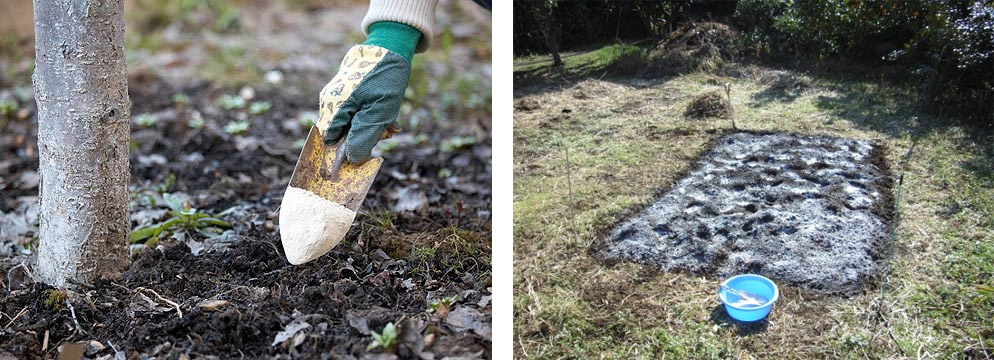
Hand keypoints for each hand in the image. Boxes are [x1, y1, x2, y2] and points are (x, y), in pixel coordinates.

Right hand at [316, 44, 410, 163]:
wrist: (391, 46)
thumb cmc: (385, 79)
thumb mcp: (379, 112)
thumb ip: (364, 137)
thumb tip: (352, 160)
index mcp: (333, 107)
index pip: (330, 142)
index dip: (346, 151)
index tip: (366, 151)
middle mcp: (330, 102)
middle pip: (342, 134)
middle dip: (365, 137)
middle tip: (386, 132)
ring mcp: (337, 96)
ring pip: (352, 125)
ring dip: (372, 127)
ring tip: (390, 123)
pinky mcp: (348, 93)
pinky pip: (357, 114)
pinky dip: (373, 117)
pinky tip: (388, 115)